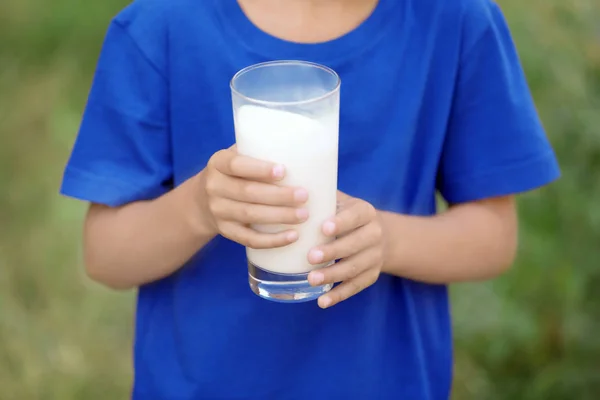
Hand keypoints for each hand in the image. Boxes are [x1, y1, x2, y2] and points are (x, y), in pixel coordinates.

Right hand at [197, 146, 308, 248]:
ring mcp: (218, 211)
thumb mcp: (235, 156)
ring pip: (250, 215)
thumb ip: (257, 150)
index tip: (283, 171)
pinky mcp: (225, 231)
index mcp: (218, 163)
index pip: (237, 165)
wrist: (201, 201)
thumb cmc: (232, 173)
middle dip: (278, 195)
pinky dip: (272, 240)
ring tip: (304, 215)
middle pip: (247, 192)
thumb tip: (299, 147)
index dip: (259, 169)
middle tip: (304, 195)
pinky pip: (249, 239)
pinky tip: (292, 236)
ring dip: (279, 216)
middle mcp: (214, 186)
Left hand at [307, 192, 384, 308]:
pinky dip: (339, 295)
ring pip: (355, 268)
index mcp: (365, 212)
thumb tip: (286, 187)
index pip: (356, 216)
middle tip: (310, 257)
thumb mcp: (340, 201)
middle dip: (333, 252)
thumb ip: (321, 196)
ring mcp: (375, 257)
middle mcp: (374, 234)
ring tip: (311, 280)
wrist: (380, 235)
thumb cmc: (346, 215)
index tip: (323, 228)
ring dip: (333, 275)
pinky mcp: (372, 275)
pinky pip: (356, 286)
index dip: (341, 222)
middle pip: (356, 244)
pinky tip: (322, 301)